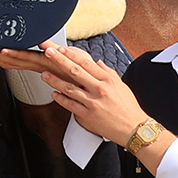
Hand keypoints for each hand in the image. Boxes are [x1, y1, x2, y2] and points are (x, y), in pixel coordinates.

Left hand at [0, 39, 145, 145]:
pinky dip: (61, 99)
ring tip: (44, 74)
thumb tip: (97, 63)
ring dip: (55, 80)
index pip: (86, 63)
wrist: (134, 128)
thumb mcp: (121, 85)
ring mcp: (92, 103)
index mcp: (107, 79)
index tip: (60, 48)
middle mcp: (99, 89)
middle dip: (59, 61)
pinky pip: (70, 105)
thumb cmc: (128, 107)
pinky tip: (53, 94)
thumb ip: (108, 72)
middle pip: (75, 71)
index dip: (71, 54)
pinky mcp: (87, 116)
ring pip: (69, 88)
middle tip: (47, 53)